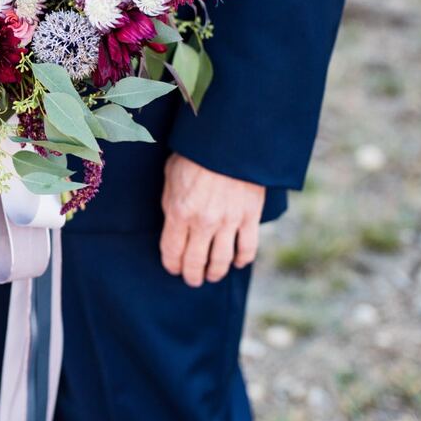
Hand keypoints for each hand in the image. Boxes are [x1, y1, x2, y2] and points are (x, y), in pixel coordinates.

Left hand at [159, 153, 264, 286]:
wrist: (229, 140)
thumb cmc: (195, 155)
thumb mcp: (171, 176)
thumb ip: (171, 203)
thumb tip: (173, 223)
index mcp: (179, 212)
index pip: (172, 251)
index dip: (172, 264)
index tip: (173, 268)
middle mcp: (203, 222)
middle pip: (196, 262)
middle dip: (192, 275)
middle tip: (192, 280)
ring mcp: (229, 221)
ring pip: (222, 261)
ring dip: (215, 273)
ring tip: (212, 276)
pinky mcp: (250, 217)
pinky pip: (248, 248)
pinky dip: (242, 259)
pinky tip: (237, 262)